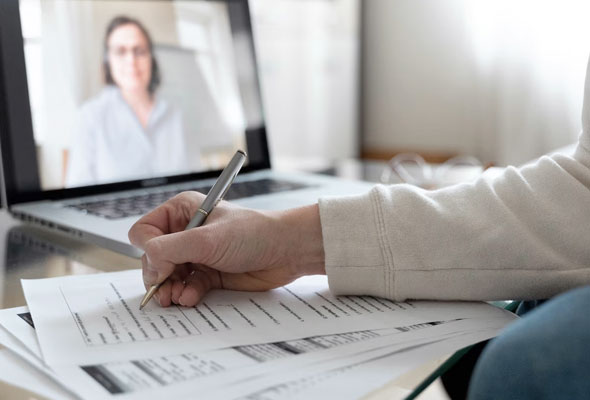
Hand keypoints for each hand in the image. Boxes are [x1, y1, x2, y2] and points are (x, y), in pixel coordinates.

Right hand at [128, 191, 324, 306]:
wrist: (286, 251)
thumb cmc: (253, 233)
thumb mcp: (207, 239)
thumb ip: (170, 249)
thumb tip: (148, 265)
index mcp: (181, 211)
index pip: (144, 231)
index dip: (148, 251)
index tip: (160, 267)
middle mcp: (185, 232)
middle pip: (153, 258)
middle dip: (158, 276)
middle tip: (165, 291)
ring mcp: (196, 254)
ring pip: (167, 277)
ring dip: (170, 289)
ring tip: (178, 297)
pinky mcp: (208, 274)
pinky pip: (186, 287)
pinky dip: (186, 294)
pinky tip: (192, 298)